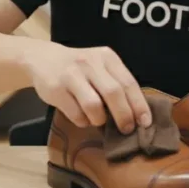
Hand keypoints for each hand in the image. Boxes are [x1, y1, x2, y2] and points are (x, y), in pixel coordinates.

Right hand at [23, 43, 150, 132]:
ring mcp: (71, 75)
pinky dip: (83, 121)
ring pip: (94, 105)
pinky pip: (75, 113)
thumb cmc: (80, 69)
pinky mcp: (55, 88)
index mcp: (107, 57)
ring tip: (99, 121)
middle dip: (124, 115)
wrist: (42, 59)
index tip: (145, 122)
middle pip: (114, 93)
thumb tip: (136, 114)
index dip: (139, 105)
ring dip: (100, 119)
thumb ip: (116, 84)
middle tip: (127, 129)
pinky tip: (82, 117)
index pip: (128, 83)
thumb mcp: (100, 67)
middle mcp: (90, 63)